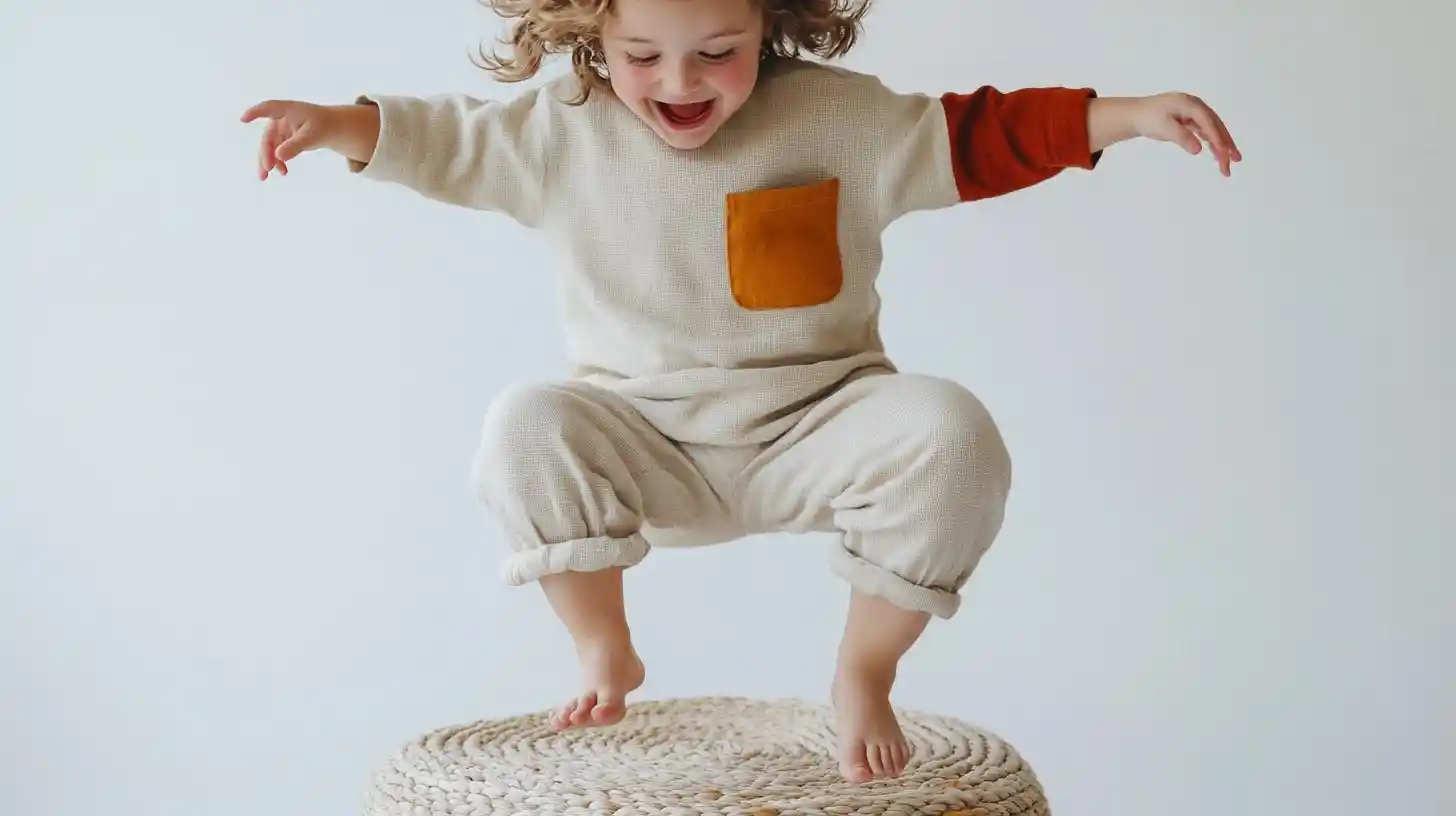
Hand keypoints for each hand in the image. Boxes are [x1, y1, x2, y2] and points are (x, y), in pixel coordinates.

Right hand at [239, 100, 377, 179]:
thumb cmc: (324, 126)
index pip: (269, 108)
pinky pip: (277, 151)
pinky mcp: (285, 139)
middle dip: (265, 153)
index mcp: (288, 110)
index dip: (255, 113)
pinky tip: (283, 172)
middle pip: (268, 136)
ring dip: (268, 161)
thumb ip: (296, 145)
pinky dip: (278, 162)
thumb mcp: (312, 135)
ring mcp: (282, 129)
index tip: (243, 119)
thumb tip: (279, 156)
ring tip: (265, 177)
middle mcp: (281, 119)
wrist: (334, 128)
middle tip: (266, 170)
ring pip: (270, 146)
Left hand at [1129, 92, 1241, 176]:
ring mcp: (1194, 114)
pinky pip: (1205, 133)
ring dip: (1221, 146)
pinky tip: (1217, 155)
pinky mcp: (1191, 121)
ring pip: (1212, 131)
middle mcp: (1195, 107)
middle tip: (1236, 160)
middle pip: (1215, 126)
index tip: (1224, 151)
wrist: (1136, 115)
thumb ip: (1181, 137)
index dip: (1217, 137)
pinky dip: (1211, 144)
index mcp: (1189, 104)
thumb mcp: (1163, 128)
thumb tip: (1198, 149)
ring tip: (1228, 163)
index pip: (1207, 122)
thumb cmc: (1148, 118)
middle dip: (1226, 143)